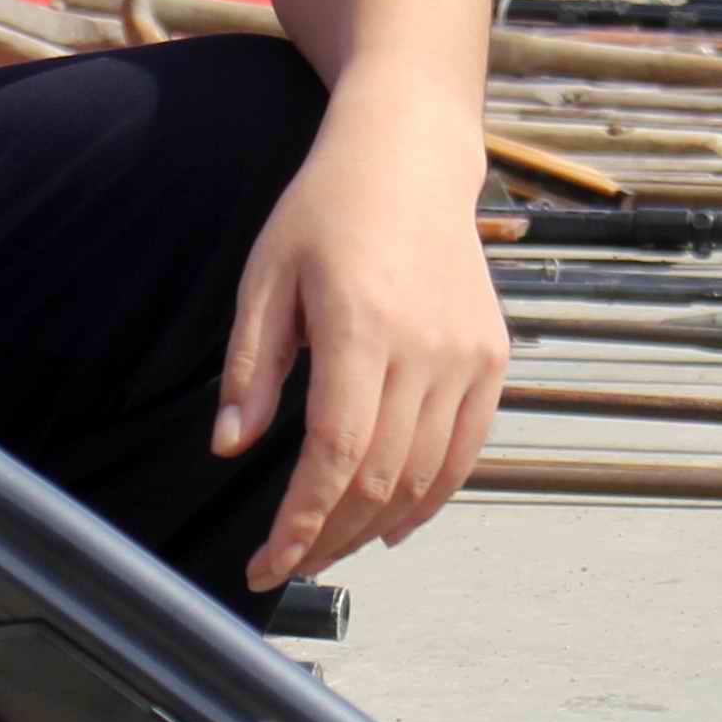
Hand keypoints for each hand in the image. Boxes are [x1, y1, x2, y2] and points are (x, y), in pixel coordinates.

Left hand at [213, 109, 510, 590]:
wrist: (410, 159)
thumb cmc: (326, 211)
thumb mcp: (266, 277)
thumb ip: (251, 368)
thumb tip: (229, 447)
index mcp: (361, 325)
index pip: (335, 454)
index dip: (301, 522)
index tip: (268, 562)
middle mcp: (425, 347)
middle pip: (380, 478)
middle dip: (329, 536)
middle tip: (289, 561)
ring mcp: (467, 356)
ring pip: (424, 477)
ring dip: (374, 526)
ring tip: (330, 545)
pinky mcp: (492, 359)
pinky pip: (465, 452)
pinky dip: (430, 499)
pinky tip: (393, 525)